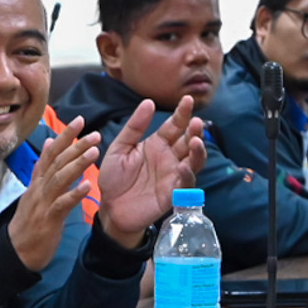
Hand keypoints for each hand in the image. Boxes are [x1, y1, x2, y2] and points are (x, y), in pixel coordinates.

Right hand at [2, 117, 98, 271]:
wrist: (17, 252)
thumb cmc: (29, 224)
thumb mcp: (34, 192)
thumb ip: (42, 169)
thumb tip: (49, 143)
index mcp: (38, 183)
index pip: (50, 153)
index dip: (64, 136)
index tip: (79, 120)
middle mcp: (39, 189)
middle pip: (56, 162)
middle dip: (75, 145)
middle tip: (93, 132)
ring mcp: (43, 204)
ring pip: (59, 179)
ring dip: (76, 164)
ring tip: (93, 151)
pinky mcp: (48, 220)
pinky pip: (62, 205)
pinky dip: (74, 194)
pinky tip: (88, 186)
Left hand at [96, 96, 206, 247]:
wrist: (110, 208)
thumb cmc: (114, 178)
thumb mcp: (120, 149)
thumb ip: (134, 127)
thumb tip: (148, 102)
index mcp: (157, 144)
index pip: (174, 126)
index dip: (182, 113)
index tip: (188, 99)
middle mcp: (169, 158)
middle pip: (188, 141)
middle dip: (195, 131)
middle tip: (197, 122)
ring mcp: (173, 175)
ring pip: (193, 161)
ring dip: (198, 151)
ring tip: (196, 141)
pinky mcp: (173, 194)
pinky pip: (185, 184)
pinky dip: (187, 175)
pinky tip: (183, 166)